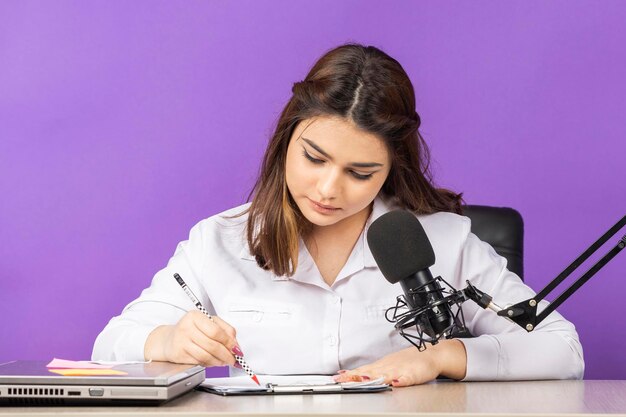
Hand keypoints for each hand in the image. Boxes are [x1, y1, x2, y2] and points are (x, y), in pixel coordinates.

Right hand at [145, 311, 241, 366]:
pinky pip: (199, 361)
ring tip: (224, 361)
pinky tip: (213, 362)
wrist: (169, 339)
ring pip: (206, 355)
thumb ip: (225, 330)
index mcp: (195, 316)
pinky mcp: (179, 354)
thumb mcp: (208, 322)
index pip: (216, 331)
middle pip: (212, 345)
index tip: (236, 349)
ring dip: (219, 361)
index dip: (228, 342)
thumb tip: (235, 344)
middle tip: (233, 359)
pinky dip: (210, 364)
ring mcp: (181, 342)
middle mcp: (186, 328)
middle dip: (226, 354)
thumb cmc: (191, 329)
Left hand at [333, 339, 466, 386]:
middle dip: (354, 377)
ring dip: (373, 378)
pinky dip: (399, 380)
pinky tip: (395, 383)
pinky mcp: (412, 375)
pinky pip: (405, 378)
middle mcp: (388, 367)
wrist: (431, 355)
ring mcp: (399, 371)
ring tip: (361, 380)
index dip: (349, 375)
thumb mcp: (388, 365)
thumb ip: (373, 372)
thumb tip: (354, 375)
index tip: (337, 378)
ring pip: (384, 375)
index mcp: (382, 366)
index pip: (362, 371)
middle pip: (368, 373)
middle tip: (341, 380)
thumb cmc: (410, 361)